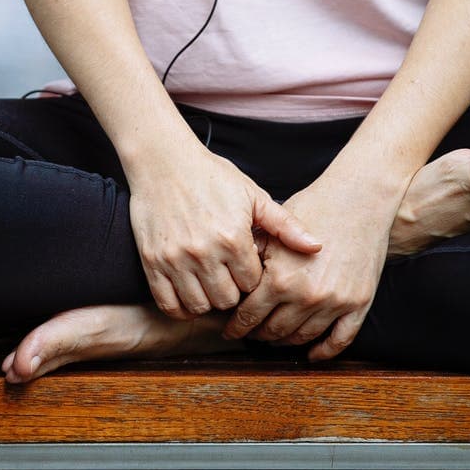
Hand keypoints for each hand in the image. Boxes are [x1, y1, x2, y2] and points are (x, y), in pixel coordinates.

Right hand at [127, 140, 321, 320]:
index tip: (248, 267)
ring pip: (199, 306)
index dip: (254, 279)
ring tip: (211, 285)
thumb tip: (317, 246)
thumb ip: (285, 225)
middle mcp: (204, 252)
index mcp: (233, 237)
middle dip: (233, 293)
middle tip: (230, 279)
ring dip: (208, 301)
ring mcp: (175, 259)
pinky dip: (181, 307)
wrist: (163, 162)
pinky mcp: (152, 262)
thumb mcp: (253, 195)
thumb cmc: (211, 176)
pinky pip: (169, 304)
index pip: (253, 285)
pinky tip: (190, 295)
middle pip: (227, 301)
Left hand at [222, 173, 401, 360]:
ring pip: (302, 337)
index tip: (230, 331)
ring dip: (285, 342)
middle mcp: (306, 297)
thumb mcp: (274, 229)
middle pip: (273, 331)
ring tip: (274, 338)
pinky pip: (340, 339)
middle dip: (257, 335)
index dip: (236, 326)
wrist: (360, 199)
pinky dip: (324, 351)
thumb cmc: (314, 207)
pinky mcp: (358, 304)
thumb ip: (251, 257)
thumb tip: (227, 278)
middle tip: (249, 334)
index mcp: (279, 279)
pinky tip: (312, 354)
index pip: (249, 316)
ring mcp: (334, 303)